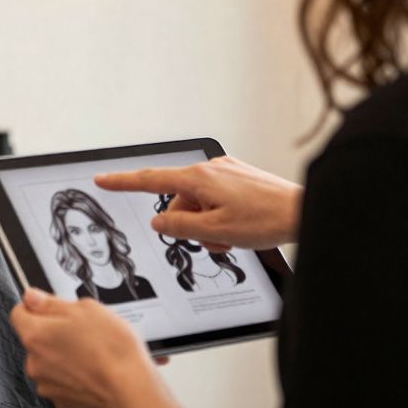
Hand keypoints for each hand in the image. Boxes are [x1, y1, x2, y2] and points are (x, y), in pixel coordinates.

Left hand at [10, 288, 161, 407]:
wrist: (132, 391)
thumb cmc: (112, 351)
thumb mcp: (85, 309)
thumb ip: (51, 302)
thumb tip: (32, 297)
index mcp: (34, 335)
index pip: (19, 313)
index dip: (36, 306)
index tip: (52, 306)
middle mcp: (34, 363)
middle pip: (36, 338)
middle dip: (54, 332)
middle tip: (82, 331)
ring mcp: (47, 385)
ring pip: (49, 361)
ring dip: (64, 355)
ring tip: (93, 353)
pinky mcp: (62, 402)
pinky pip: (62, 381)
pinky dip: (74, 376)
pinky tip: (94, 371)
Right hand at [95, 156, 301, 250]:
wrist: (304, 210)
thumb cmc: (266, 220)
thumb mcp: (216, 232)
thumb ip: (180, 227)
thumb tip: (160, 222)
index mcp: (198, 179)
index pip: (150, 180)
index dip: (122, 182)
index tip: (102, 179)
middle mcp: (209, 169)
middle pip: (179, 202)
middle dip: (190, 223)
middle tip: (216, 239)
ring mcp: (225, 171)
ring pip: (199, 203)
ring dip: (208, 223)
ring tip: (233, 235)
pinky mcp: (239, 176)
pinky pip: (216, 198)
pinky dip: (221, 214)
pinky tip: (241, 224)